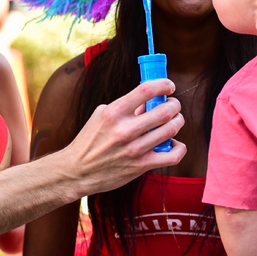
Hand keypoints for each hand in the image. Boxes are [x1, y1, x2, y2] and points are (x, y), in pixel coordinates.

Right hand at [65, 78, 186, 195]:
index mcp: (114, 112)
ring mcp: (134, 149)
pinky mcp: (141, 166)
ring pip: (171, 130)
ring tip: (175, 121)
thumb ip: (126, 107)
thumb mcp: (101, 116)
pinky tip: (174, 144)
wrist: (77, 171)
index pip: (146, 90)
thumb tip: (149, 101)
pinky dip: (179, 148)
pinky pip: (172, 156)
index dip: (163, 84)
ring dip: (178, 122)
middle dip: (175, 105)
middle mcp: (125, 129)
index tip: (169, 86)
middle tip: (174, 105)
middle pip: (165, 111)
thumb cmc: (89, 141)